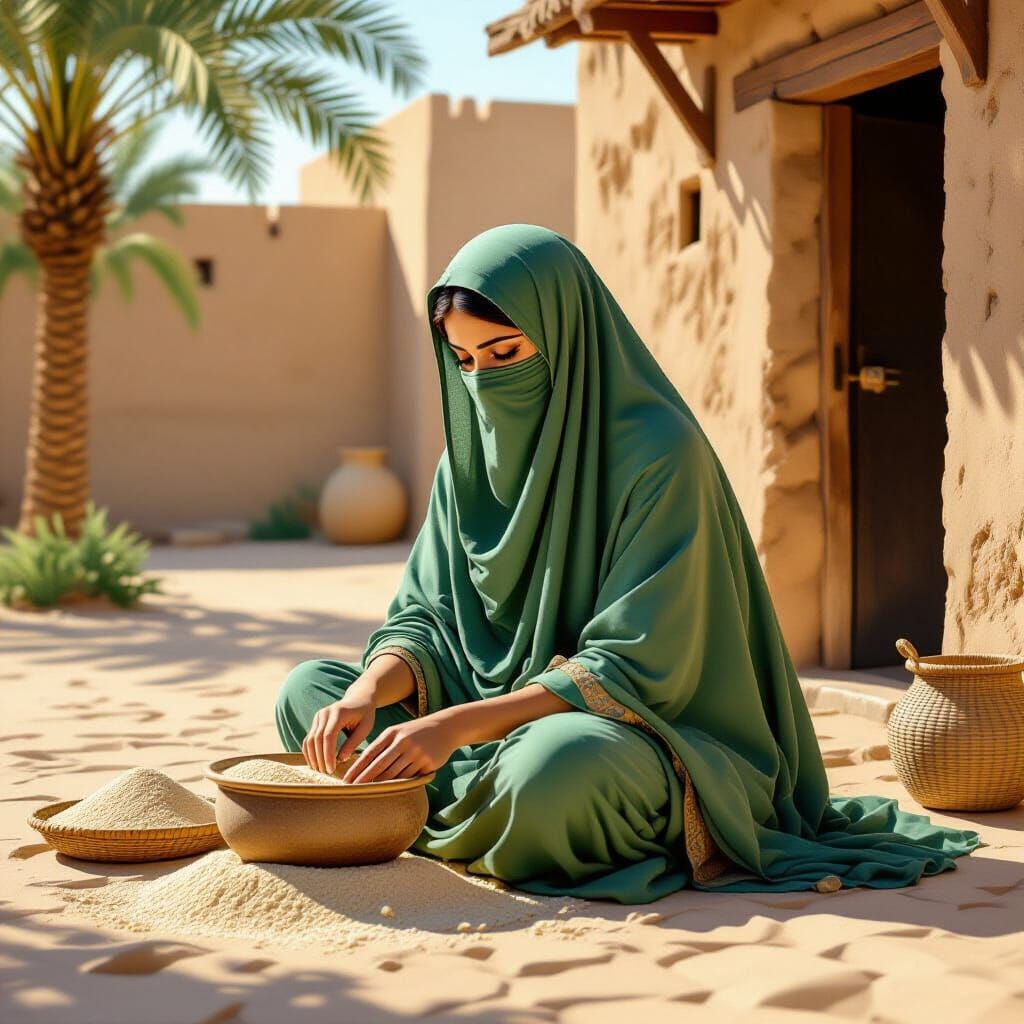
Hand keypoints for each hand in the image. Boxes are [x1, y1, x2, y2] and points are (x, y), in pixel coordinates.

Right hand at [302, 685, 375, 774]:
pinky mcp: (316, 721)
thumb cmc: (365, 715)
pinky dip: (309, 751)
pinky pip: (309, 738)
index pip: (328, 736)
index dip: (327, 754)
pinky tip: (315, 763)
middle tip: (326, 773)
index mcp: (338, 713)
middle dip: (319, 758)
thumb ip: (353, 743)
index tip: (331, 769)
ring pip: (310, 739)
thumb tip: (341, 760)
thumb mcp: (365, 728)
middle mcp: (325, 713)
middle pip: (317, 739)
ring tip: (320, 771)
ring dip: (312, 757)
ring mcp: (318, 716)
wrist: (359, 699)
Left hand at [341, 713, 463, 783]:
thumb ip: (383, 746)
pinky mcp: (427, 762)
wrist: (446, 727)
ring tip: (368, 793)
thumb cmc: (416, 732)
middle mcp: (402, 742)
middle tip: (352, 791)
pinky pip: (409, 777)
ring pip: (393, 774)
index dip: (357, 768)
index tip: (346, 780)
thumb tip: (363, 765)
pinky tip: (390, 790)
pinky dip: (399, 784)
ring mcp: (415, 752)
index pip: (370, 753)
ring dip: (380, 785)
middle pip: (379, 765)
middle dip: (364, 780)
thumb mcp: (398, 733)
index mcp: (392, 733)